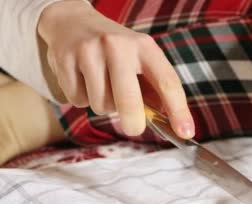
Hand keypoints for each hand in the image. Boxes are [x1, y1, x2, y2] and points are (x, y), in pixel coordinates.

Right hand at [37, 0, 193, 137]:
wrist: (73, 22)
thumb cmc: (116, 52)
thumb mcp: (140, 60)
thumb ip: (154, 90)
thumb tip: (171, 124)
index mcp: (144, 47)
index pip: (167, 82)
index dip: (179, 111)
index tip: (186, 132)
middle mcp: (118, 46)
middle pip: (129, 99)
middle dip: (133, 122)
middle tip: (134, 128)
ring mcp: (90, 51)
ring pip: (101, 104)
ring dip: (103, 106)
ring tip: (102, 88)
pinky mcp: (65, 59)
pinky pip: (77, 100)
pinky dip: (81, 99)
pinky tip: (82, 81)